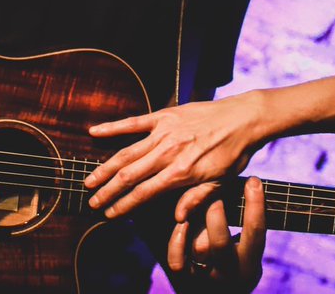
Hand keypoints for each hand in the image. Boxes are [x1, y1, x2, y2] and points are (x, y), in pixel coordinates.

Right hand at [84, 93, 262, 218]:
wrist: (245, 118)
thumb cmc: (235, 152)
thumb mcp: (221, 182)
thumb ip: (196, 199)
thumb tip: (177, 218)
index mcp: (181, 172)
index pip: (144, 193)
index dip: (123, 206)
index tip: (109, 214)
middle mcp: (169, 152)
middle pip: (129, 175)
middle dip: (107, 191)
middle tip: (92, 202)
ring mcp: (165, 132)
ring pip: (126, 152)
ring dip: (105, 168)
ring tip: (89, 181)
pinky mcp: (165, 115)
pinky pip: (135, 122)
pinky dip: (113, 127)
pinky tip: (94, 132)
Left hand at [165, 177, 265, 293]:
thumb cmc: (234, 267)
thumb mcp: (248, 254)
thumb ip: (248, 227)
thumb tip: (249, 184)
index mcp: (249, 266)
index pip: (255, 232)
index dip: (256, 204)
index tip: (253, 181)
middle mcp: (228, 275)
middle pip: (219, 240)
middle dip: (216, 211)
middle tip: (214, 194)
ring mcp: (205, 279)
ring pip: (198, 248)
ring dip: (196, 221)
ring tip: (195, 204)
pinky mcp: (184, 281)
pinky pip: (177, 260)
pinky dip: (178, 240)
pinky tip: (182, 224)